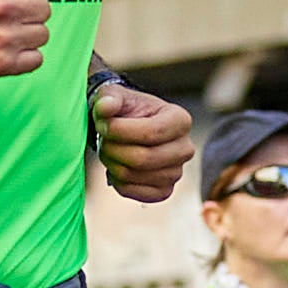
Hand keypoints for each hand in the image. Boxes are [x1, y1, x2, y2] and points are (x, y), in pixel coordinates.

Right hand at [0, 0, 51, 89]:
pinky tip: (4, 53)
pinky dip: (24, 58)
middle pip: (43, 8)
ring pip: (42, 34)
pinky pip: (36, 59)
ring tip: (3, 36)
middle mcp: (2, 6)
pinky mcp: (1, 64)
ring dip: (27, 36)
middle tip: (4, 19)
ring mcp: (4, 36)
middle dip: (28, 13)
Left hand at [92, 80, 191, 204]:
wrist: (128, 128)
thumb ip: (109, 97)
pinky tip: (116, 166)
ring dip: (112, 163)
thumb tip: (105, 107)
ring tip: (109, 150)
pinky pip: (132, 191)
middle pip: (143, 158)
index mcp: (180, 120)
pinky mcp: (163, 191)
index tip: (102, 124)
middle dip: (113, 149)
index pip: (152, 132)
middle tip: (102, 140)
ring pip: (134, 175)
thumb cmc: (126, 110)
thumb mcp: (116, 95)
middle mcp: (184, 149)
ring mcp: (176, 173)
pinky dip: (116, 180)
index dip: (120, 130)